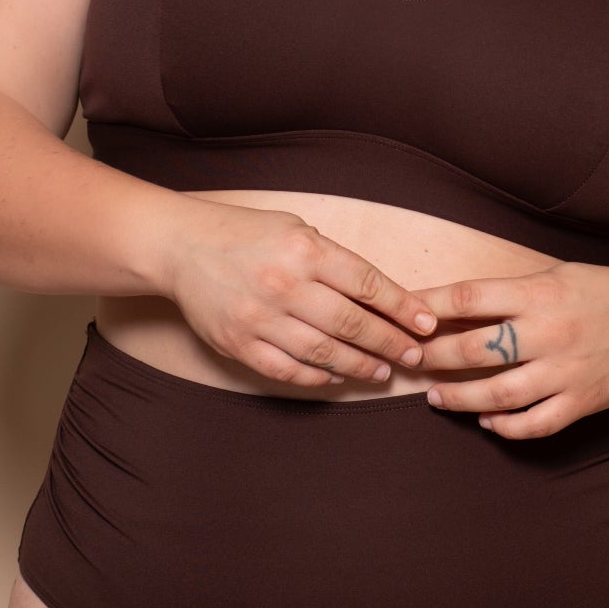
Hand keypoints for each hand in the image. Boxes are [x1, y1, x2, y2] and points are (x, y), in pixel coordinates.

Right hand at [163, 197, 438, 388]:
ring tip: (382, 371)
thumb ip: (333, 260)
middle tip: (413, 356)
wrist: (182, 248)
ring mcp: (260, 318)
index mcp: (304, 250)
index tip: (426, 324)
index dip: (402, 307)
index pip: (367, 284)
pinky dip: (318, 378)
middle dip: (389, 343)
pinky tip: (338, 378)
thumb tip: (380, 297)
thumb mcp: (296, 229)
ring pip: (324, 353)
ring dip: (360, 365)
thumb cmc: (246, 235)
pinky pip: (288, 370)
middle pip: (351, 323)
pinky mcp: (239, 344)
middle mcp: (284, 285)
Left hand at [414, 261, 608, 436]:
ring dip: (459, 399)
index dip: (430, 306)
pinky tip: (487, 421)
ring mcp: (566, 370)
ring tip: (436, 398)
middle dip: (434, 357)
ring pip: (498, 394)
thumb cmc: (601, 294)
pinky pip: (535, 423)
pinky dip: (506, 426)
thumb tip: (449, 306)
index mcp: (539, 293)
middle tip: (410, 362)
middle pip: (475, 349)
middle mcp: (549, 331)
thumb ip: (508, 293)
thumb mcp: (554, 277)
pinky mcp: (582, 401)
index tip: (404, 317)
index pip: (470, 296)